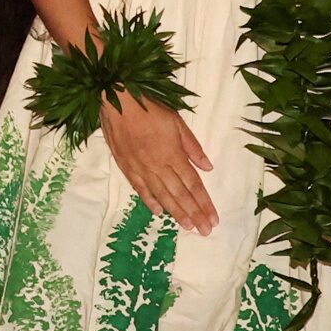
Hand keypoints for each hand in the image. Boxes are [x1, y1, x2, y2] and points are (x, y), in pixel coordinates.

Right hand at [98, 91, 216, 234]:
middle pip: (180, 194)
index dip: (204, 203)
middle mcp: (158, 165)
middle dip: (194, 213)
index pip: (193, 184)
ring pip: (161, 195)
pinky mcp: (126, 166)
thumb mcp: (177, 122)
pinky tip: (158, 212)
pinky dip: (149, 201)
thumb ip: (192, 146)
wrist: (117, 100)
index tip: (213, 219)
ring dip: (176, 212)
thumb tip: (208, 167)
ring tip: (187, 226)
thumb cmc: (150, 107)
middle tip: (205, 230)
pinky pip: (140, 188)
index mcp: (173, 154)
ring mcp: (141, 168)